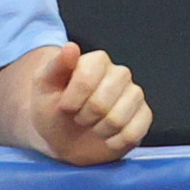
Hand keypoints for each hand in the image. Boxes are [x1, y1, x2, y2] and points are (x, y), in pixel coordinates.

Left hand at [28, 43, 152, 164]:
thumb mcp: (44, 86)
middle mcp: (120, 74)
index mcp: (96, 61)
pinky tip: (107, 138)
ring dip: (99, 130)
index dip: (73, 97)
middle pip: (103, 101)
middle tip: (79, 118)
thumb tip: (72, 47)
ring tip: (93, 127)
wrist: (64, 136)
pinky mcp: (144, 116)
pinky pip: (133, 133)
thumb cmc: (53, 108)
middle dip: (85, 115)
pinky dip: (114, 141)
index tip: (64, 107)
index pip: (88, 76)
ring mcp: (135, 95)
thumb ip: (56, 65)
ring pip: (118, 119)